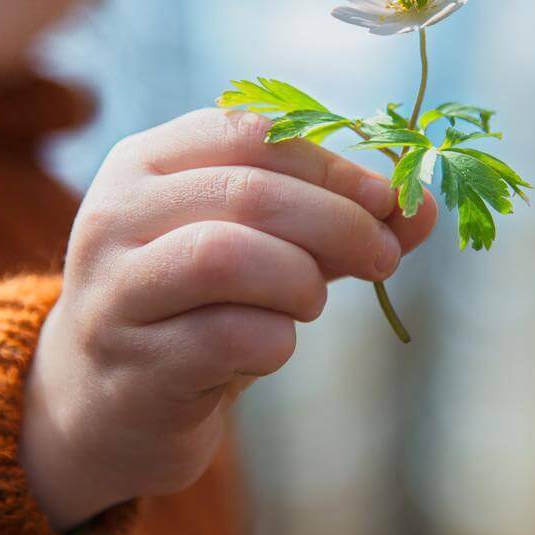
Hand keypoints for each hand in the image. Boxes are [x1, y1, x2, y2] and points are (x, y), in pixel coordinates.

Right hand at [19, 108, 436, 531]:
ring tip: (310, 302)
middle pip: (249, 193)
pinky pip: (229, 337)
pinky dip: (277, 340)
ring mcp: (114, 289)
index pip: (252, 133)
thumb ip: (335, 221)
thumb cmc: (199, 306)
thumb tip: (423, 207)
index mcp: (149, 162)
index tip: (389, 199)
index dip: (333, 165)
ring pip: (228, 256)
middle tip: (384, 257)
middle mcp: (116, 213)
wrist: (111, 401)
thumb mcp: (263, 247)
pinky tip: (272, 346)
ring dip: (300, 280)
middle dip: (339, 223)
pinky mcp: (132, 363)